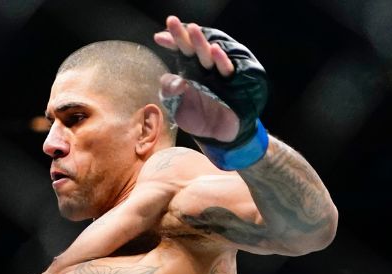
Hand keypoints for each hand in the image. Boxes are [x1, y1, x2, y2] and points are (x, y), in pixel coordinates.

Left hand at [153, 16, 267, 146]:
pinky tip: (214, 49)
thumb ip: (169, 91)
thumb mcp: (176, 105)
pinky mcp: (233, 82)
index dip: (171, 43)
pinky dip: (221, 59)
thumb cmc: (197, 117)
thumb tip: (168, 77)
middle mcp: (204, 68)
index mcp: (191, 70)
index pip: (180, 51)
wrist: (218, 135)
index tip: (158, 36)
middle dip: (183, 35)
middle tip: (171, 21)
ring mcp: (218, 74)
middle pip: (193, 48)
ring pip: (209, 54)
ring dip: (201, 42)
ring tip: (192, 29)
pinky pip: (227, 69)